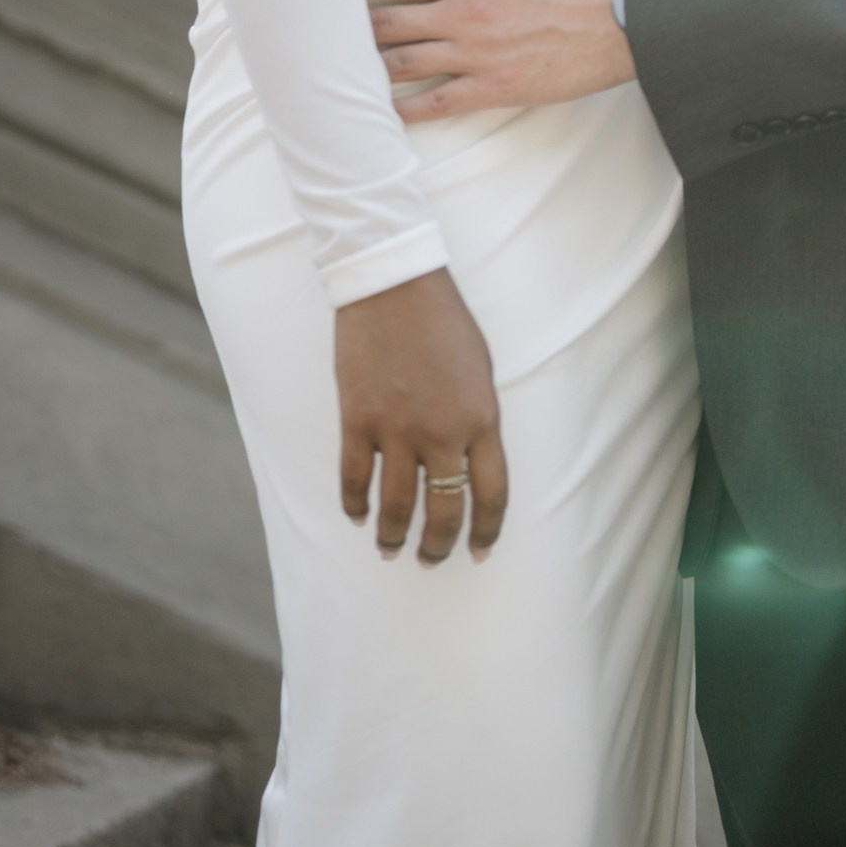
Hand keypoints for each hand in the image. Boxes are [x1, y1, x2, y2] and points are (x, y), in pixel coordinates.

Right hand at [335, 268, 507, 564]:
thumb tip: (466, 467)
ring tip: (391, 549)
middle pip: (444, 511)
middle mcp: (442, 432)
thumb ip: (477, 421)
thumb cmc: (444, 323)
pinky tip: (357, 517)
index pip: (491, 496)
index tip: (479, 551)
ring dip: (393, 536)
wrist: (395, 285)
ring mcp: (397, 429)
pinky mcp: (357, 420)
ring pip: (395, 506)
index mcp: (482, 419)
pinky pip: (354, 479)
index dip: (486, 532)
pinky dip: (354, 505)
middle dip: (437, 546)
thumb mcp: (481, 371)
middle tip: (430, 560)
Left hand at [365, 0, 634, 115]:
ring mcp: (475, 54)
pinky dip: (406, 110)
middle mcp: (463, 14)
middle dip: (353, 27)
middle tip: (326, 32)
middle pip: (388, 22)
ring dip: (369, 67)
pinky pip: (438, 103)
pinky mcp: (493, 87)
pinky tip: (384, 113)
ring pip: (404, 63)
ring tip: (340, 73)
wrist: (622, 17)